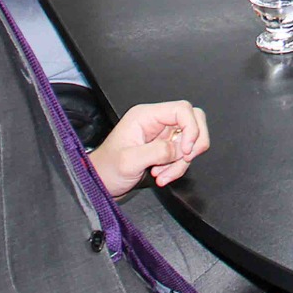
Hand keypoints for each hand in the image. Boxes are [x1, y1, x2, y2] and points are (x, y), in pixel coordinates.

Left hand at [89, 100, 209, 197]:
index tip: (187, 150)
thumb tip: (181, 149)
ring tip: (162, 175)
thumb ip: (157, 152)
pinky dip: (178, 167)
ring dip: (182, 161)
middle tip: (183, 159)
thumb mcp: (129, 161)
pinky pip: (183, 155)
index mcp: (146, 115)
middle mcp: (157, 121)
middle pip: (193, 120)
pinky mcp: (165, 148)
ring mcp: (162, 135)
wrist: (99, 183)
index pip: (182, 109)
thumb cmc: (106, 169)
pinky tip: (161, 176)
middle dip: (193, 143)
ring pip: (190, 141)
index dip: (191, 128)